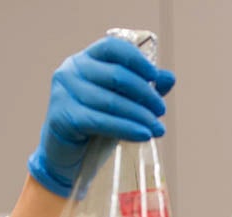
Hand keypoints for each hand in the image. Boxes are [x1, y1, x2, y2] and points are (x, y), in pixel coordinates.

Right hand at [27, 36, 175, 196]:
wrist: (67, 154)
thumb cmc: (96, 123)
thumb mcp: (121, 102)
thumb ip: (143, 88)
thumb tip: (169, 78)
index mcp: (86, 59)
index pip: (112, 47)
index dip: (136, 60)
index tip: (155, 77)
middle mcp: (71, 71)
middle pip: (115, 75)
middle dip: (145, 93)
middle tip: (161, 110)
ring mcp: (63, 93)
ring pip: (111, 101)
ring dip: (140, 115)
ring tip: (158, 129)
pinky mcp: (62, 117)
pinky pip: (101, 122)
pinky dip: (127, 129)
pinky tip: (144, 135)